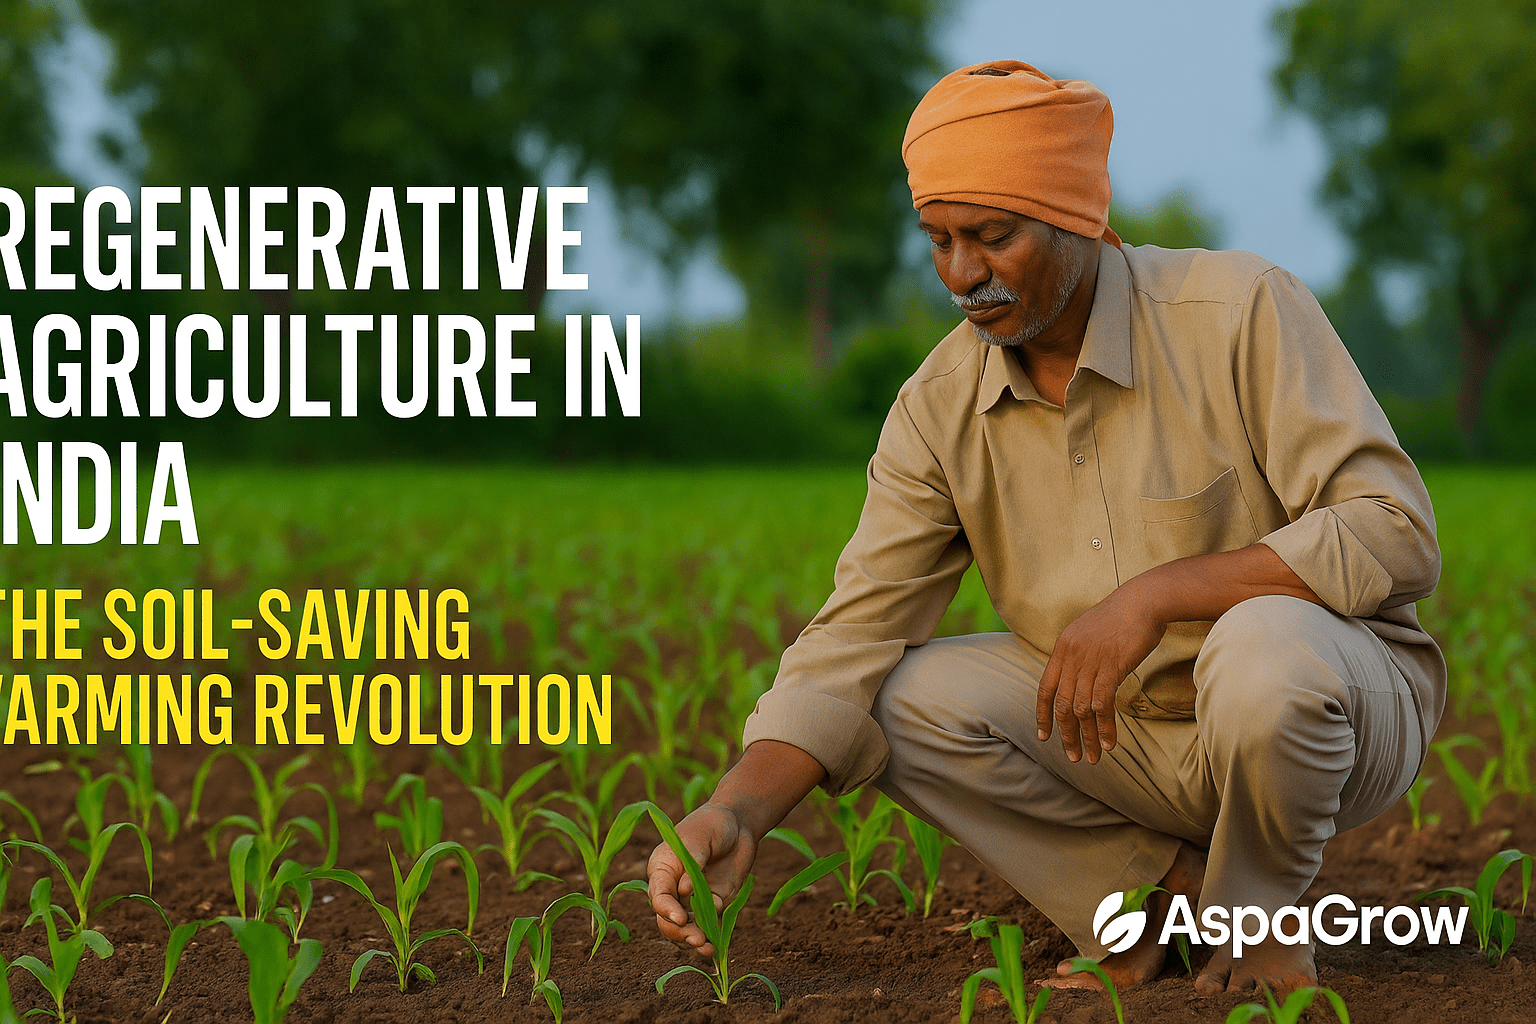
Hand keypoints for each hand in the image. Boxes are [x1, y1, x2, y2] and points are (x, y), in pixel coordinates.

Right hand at [647, 802, 757, 955]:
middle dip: (679, 931)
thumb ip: (692, 863)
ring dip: (692, 939)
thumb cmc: (712, 823)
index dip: (666, 909)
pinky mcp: (712, 902)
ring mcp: (692, 897)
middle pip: (667, 917)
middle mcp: (673, 886)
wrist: (739, 822)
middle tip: (696, 938)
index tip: (680, 918)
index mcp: (662, 868)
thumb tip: (684, 891)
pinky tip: (716, 944)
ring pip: (685, 926)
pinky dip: (710, 936)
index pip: (658, 894)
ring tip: (706, 948)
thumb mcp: (700, 837)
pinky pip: (707, 924)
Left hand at [1036, 582, 1166, 763]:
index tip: (1043, 736)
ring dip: (1088, 737)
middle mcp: (1071, 656)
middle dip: (1066, 735)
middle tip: (1073, 757)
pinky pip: (1102, 704)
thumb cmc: (1121, 616)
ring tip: (1094, 757)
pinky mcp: (1111, 666)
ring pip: (1081, 709)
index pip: (1045, 688)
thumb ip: (1079, 656)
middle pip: (1061, 704)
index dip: (1042, 715)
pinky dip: (1105, 727)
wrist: (1143, 600)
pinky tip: (1109, 742)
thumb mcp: (1089, 633)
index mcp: (1062, 648)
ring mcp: (1090, 661)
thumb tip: (1079, 679)